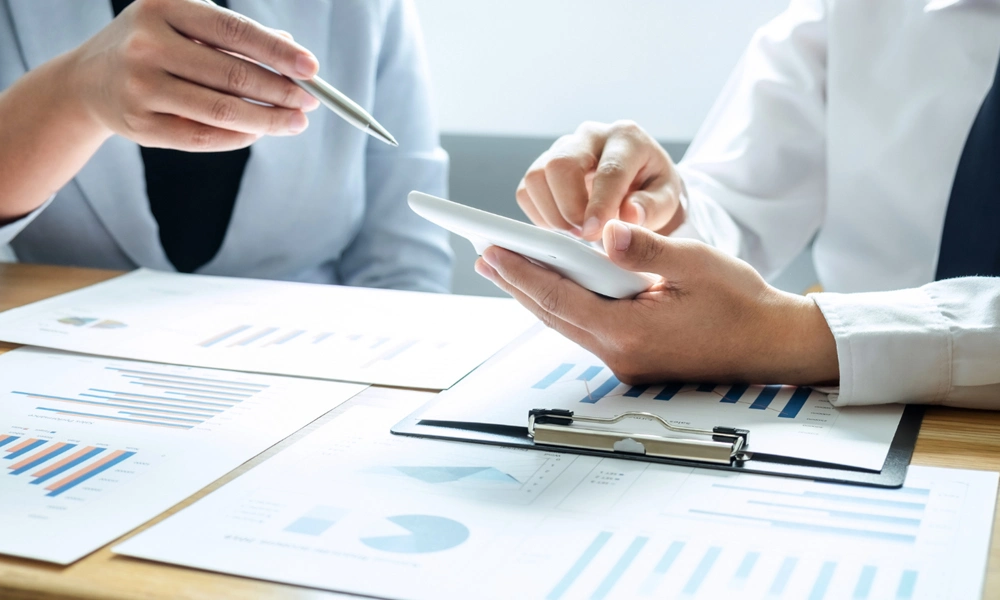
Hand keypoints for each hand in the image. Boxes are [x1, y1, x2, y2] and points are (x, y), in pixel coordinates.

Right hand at [67, 0, 320, 151]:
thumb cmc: (153, 46)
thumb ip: (233, 35)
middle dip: (281, 91)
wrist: (87, 81)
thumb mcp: (183, 24)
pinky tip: (261, 132)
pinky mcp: (140, 126)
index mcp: (163, 7)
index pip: (234, 31)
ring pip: (221, 111)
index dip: (277, 52)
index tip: (312, 68)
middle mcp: (147, 44)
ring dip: (268, 120)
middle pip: (232, 75)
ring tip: (296, 121)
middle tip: (312, 100)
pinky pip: (203, 137)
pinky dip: (240, 136)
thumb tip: (292, 49)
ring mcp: (140, 87)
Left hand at [475, 221, 839, 385]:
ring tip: (507, 268)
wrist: (772, 344)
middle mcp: (620, 354)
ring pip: (567, 324)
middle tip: (484, 256)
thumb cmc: (741, 301)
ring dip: (536, 295)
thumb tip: (606, 230)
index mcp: (631, 332)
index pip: (560, 299)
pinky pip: (586, 330)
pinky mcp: (634, 360)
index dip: (522, 273)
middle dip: (517, 283)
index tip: (491, 251)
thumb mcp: (697, 262)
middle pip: (554, 315)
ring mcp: (626, 362)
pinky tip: (554, 288)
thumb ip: (647, 247)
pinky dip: (564, 306)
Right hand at [516, 121, 686, 241]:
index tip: (593, 232)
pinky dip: (539, 215)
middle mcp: (591, 136)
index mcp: (628, 138)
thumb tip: (630, 214)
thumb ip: (652, 207)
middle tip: (585, 235)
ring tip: (576, 231)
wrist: (638, 183)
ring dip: (552, 213)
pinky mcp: (544, 165)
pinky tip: (563, 225)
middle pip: (561, 164)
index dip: (598, 204)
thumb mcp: (666, 200)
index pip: (608, 170)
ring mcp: (563, 148)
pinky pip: (526, 190)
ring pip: (537, 176)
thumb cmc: (652, 190)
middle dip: (569, 207)